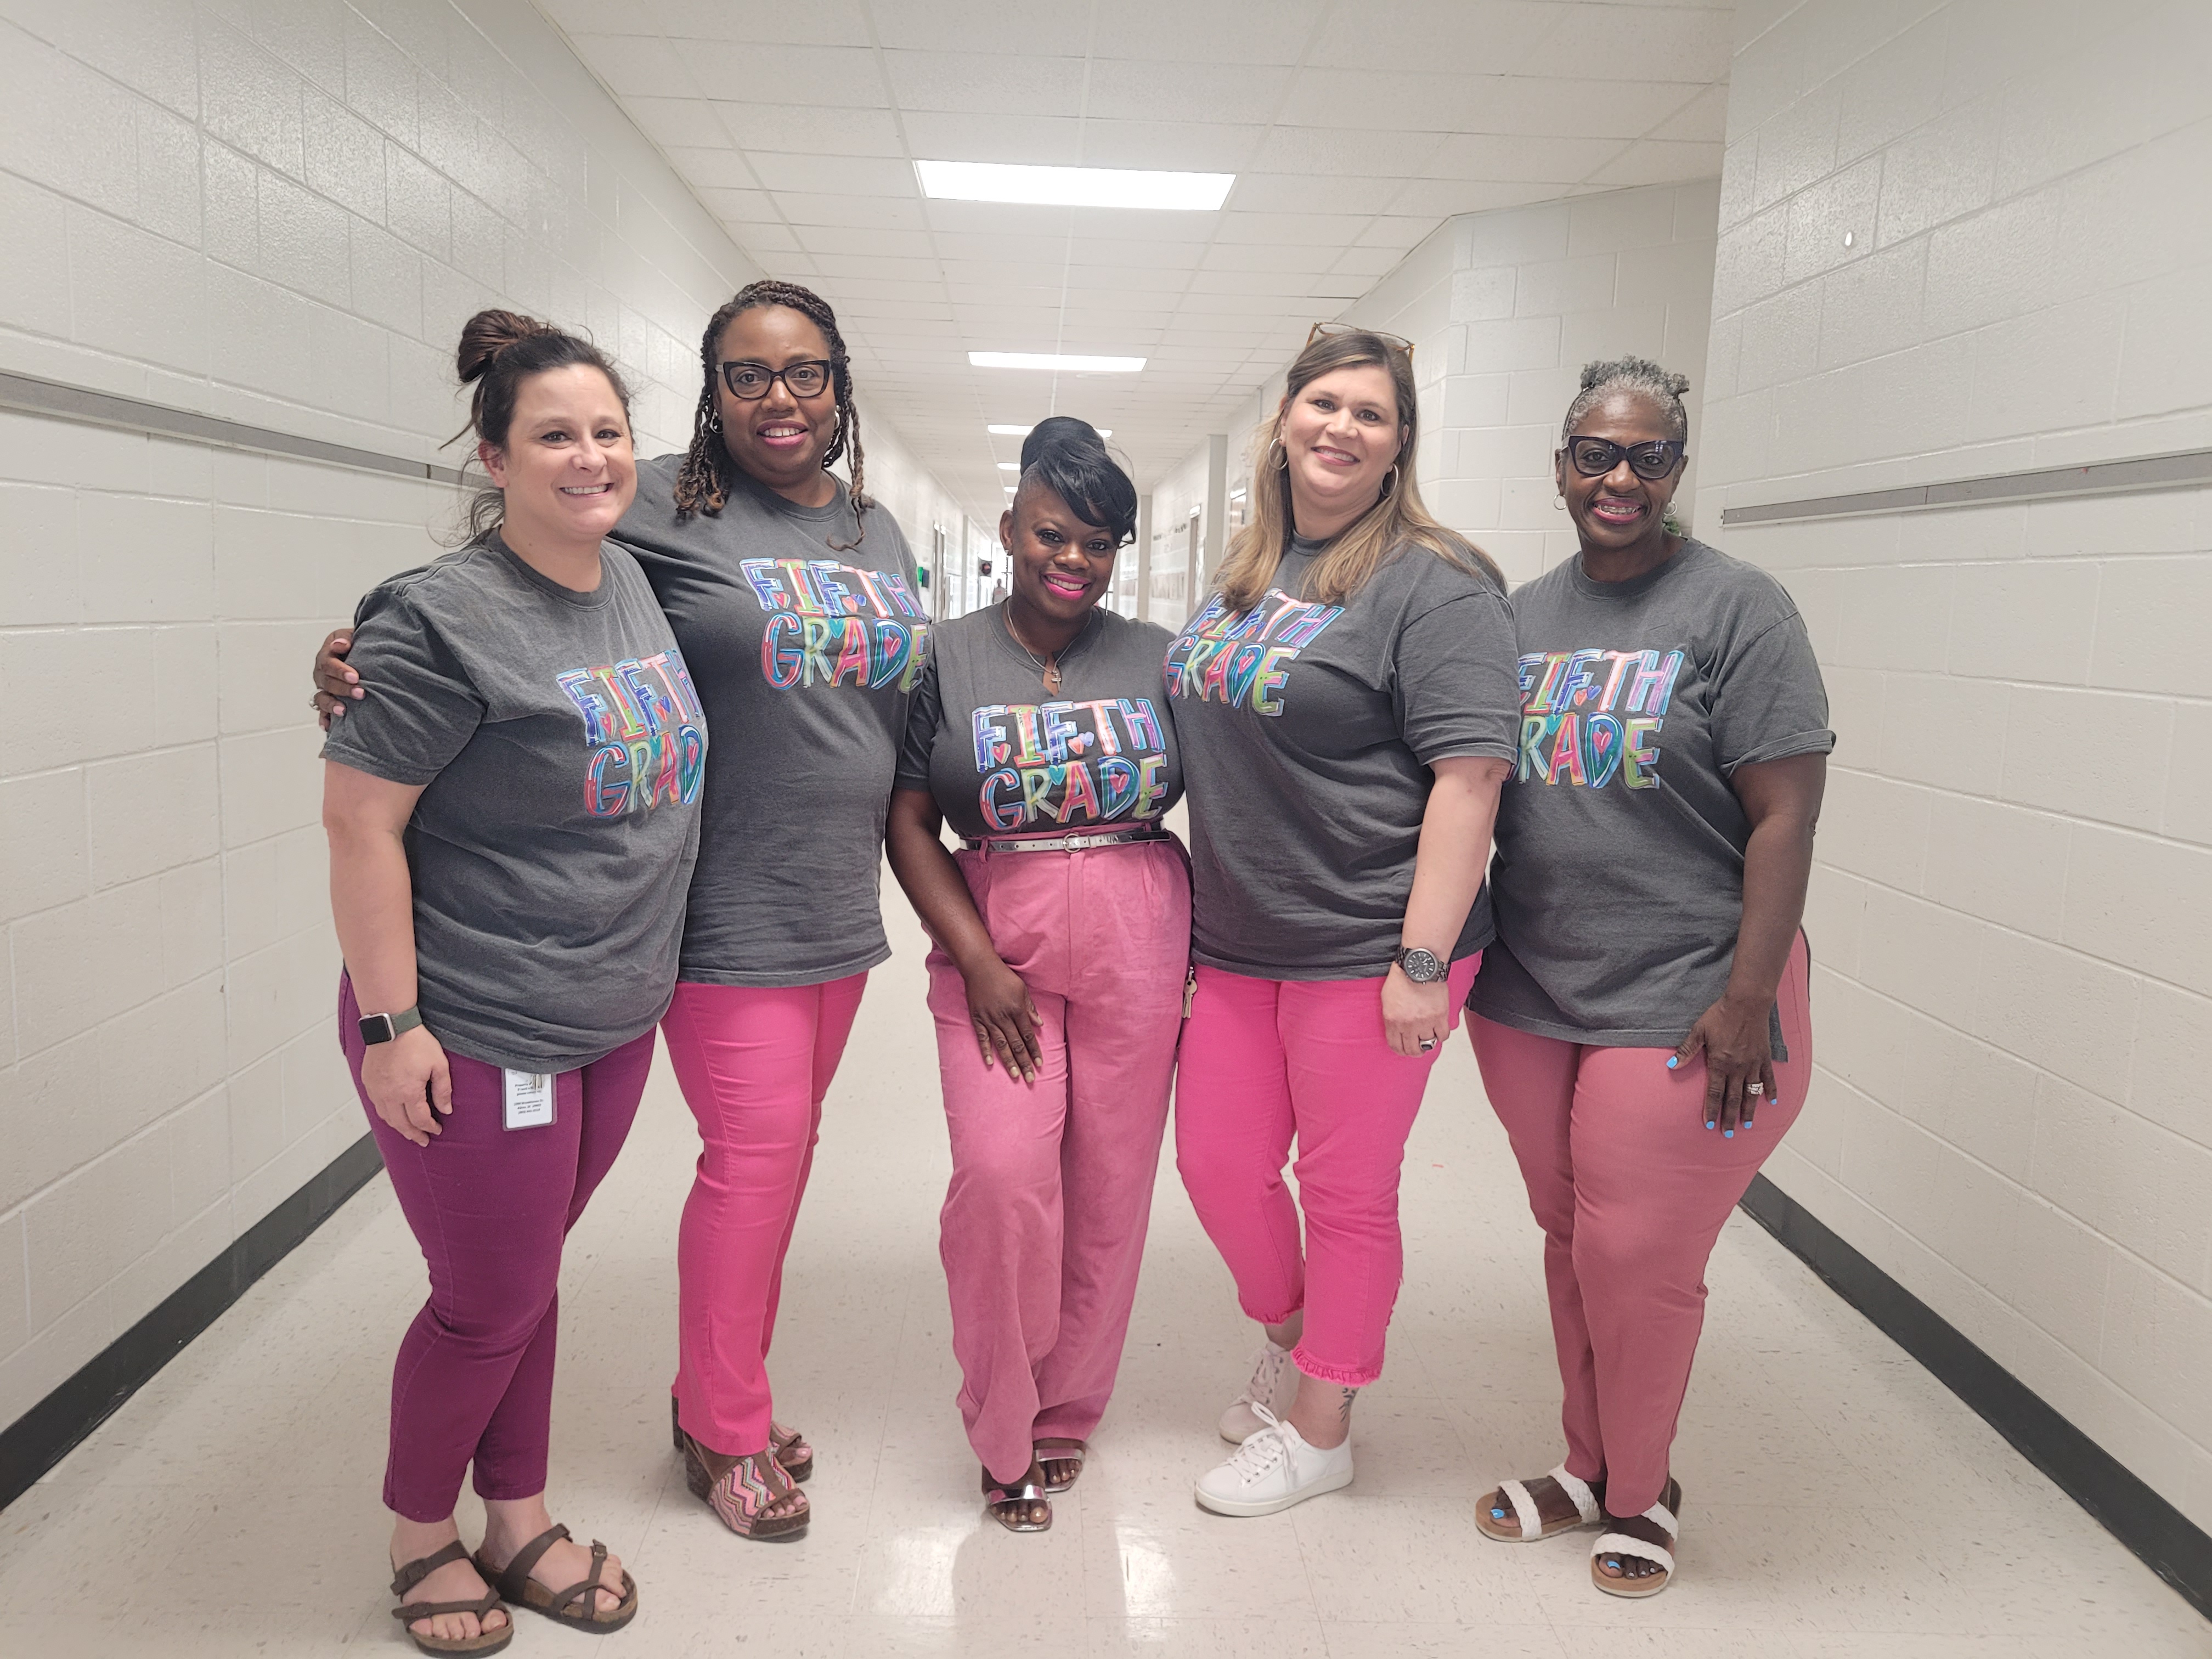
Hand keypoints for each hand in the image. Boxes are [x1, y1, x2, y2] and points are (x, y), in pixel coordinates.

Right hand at [313, 628, 360, 729]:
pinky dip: (324, 719)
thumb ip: (345, 638)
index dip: (340, 671)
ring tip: (343, 711)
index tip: (355, 676)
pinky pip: (322, 712)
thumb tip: (341, 645)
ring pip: (322, 698)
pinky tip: (328, 727)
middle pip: (327, 682)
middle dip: (343, 689)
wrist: (362, 652)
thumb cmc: (357, 643)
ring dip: (332, 704)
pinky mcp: (327, 700)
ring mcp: (323, 687)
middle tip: (360, 693)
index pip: (329, 663)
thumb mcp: (351, 635)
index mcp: (326, 655)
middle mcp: (322, 673)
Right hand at [361, 1025, 452, 1146]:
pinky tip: (392, 1115)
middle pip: (401, 1124)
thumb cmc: (415, 1042)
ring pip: (386, 1117)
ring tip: (408, 1131)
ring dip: (398, 1127)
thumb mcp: (438, 1065)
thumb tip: (445, 1109)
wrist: (392, 1026)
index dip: (429, 1127)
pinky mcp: (368, 1082)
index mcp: (408, 1093)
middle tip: (422, 1140)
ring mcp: (376, 1090)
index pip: (419, 1120)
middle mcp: (389, 1095)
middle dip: (413, 1134)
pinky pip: (376, 1106)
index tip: (436, 1130)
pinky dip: (385, 1115)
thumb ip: (443, 1089)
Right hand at [964, 956, 1042, 1082]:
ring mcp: (989, 1019)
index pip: (1028, 1036)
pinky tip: (991, 1063)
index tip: (1040, 1064)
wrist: (980, 967)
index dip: (1034, 1051)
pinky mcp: (977, 1019)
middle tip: (1030, 1079)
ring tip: (1015, 1076)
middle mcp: (1004, 1017)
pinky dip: (986, 1051)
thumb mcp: (1022, 989)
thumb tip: (1040, 1024)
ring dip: (1009, 1062)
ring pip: (1002, 1045)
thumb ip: (1030, 1008)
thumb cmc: (1003, 976)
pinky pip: (982, 1038)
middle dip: (1025, 1062)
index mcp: (1017, 1010)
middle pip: (1017, 1045)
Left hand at [1381, 964, 1449, 1057]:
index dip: (1401, 1051)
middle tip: (1418, 1048)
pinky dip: (1441, 1035)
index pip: (1396, 1046)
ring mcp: (1425, 1022)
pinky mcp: (1440, 1016)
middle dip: (1415, 1051)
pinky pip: (1443, 1035)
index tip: (1404, 1050)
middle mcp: (1408, 1025)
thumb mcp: (1386, 999)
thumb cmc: (1402, 978)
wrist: (1418, 967)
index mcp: (1392, 1021)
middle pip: (1412, 1050)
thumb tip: (1396, 1030)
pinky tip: (1438, 1030)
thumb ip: (1390, 1017)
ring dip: (1428, 1043)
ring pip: (1428, 1044)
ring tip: (1428, 1038)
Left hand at [1671, 993, 1776, 1134]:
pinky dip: (1770, 1091)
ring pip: (1751, 1093)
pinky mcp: (1764, 1057)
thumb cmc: (1721, 1015)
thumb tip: (1671, 1064)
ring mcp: (1753, 1064)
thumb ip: (1686, 1050)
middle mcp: (1738, 1068)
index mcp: (1720, 1063)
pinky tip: (1771, 1102)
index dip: (1712, 1110)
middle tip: (1727, 1133)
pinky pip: (1768, 1078)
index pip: (1715, 1093)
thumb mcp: (1699, 1031)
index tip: (1710, 1125)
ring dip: (1749, 1110)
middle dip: (1729, 1117)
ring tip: (1747, 1124)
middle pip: (1733, 1098)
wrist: (1746, 1003)